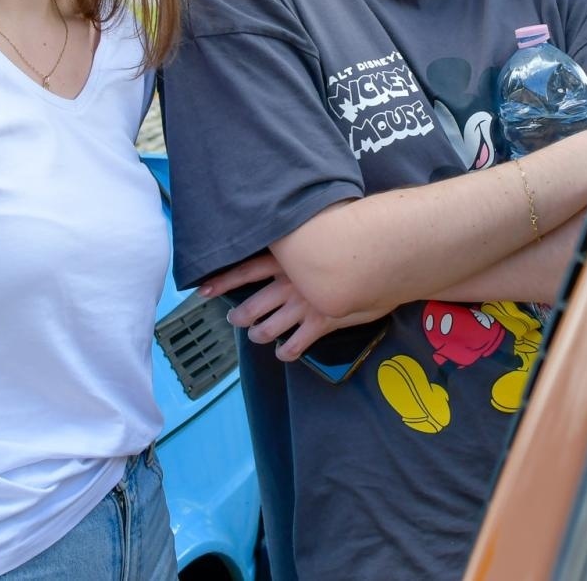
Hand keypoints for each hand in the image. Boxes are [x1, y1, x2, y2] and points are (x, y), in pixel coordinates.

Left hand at [200, 253, 390, 360]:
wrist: (385, 257)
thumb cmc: (356, 241)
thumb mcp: (326, 233)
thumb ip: (306, 240)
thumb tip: (293, 234)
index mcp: (289, 258)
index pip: (246, 269)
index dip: (223, 281)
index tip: (201, 290)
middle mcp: (291, 282)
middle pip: (253, 304)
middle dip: (240, 316)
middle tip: (235, 320)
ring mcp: (305, 303)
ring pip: (269, 327)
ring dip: (260, 334)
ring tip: (258, 335)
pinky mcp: (321, 322)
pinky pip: (295, 344)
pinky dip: (286, 351)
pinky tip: (285, 352)